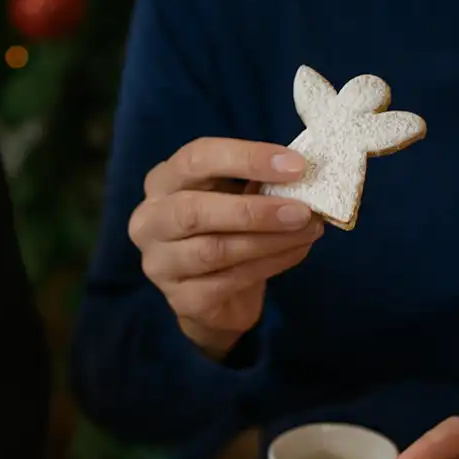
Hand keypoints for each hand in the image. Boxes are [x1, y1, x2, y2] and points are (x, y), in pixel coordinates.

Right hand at [129, 138, 323, 357]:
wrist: (213, 299)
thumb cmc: (223, 232)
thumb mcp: (236, 197)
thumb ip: (257, 183)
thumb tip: (302, 174)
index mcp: (162, 183)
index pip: (197, 159)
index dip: (246, 158)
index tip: (296, 165)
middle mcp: (150, 222)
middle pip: (195, 211)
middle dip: (255, 210)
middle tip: (303, 210)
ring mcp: (160, 265)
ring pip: (215, 250)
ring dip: (269, 240)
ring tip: (308, 231)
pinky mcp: (182, 300)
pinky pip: (229, 281)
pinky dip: (270, 264)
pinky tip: (296, 251)